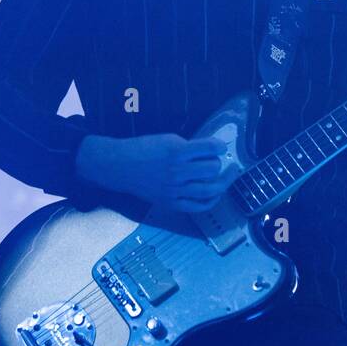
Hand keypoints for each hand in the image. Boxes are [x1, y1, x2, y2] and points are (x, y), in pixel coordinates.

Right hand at [74, 133, 234, 212]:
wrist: (120, 166)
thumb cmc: (144, 149)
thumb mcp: (168, 139)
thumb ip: (189, 146)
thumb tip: (211, 151)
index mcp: (177, 151)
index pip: (211, 149)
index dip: (219, 147)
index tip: (220, 147)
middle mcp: (177, 171)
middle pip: (213, 169)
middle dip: (218, 163)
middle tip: (217, 162)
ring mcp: (174, 189)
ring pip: (210, 189)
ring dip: (222, 182)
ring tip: (226, 178)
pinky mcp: (171, 203)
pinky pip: (198, 206)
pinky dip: (211, 201)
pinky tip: (215, 194)